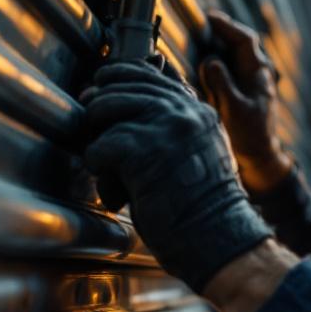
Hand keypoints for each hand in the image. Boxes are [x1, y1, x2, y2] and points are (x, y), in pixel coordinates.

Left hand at [81, 58, 271, 293]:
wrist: (218, 238)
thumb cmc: (203, 207)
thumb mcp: (200, 154)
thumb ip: (176, 128)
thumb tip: (126, 103)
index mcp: (198, 111)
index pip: (152, 73)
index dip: (121, 74)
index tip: (104, 83)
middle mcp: (184, 111)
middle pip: (121, 82)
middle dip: (99, 103)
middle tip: (92, 124)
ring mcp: (166, 126)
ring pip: (103, 105)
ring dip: (95, 135)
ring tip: (106, 163)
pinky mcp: (143, 149)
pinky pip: (97, 146)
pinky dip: (98, 170)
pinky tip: (114, 190)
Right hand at [198, 11, 293, 192]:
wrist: (258, 157)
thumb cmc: (250, 135)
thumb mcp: (234, 110)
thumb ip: (222, 84)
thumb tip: (210, 61)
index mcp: (258, 74)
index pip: (244, 40)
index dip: (227, 26)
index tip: (208, 18)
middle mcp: (256, 73)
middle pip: (239, 43)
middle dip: (221, 31)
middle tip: (200, 23)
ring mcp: (249, 81)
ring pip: (234, 54)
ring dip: (218, 44)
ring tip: (199, 36)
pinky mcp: (240, 91)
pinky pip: (228, 68)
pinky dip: (216, 60)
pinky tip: (202, 60)